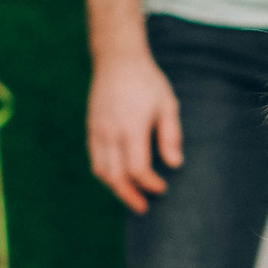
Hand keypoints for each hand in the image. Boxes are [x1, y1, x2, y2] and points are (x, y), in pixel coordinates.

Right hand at [88, 50, 181, 211]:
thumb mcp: (167, 104)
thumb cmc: (147, 82)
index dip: (150, 184)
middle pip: (116, 176)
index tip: (163, 187)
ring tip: (132, 198)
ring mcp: (98, 131)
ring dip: (116, 189)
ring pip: (102, 171)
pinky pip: (95, 160)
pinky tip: (119, 180)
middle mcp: (110, 132)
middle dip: (130, 195)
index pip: (137, 169)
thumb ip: (171, 135)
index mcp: (131, 127)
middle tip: (144, 208)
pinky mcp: (91, 129)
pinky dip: (106, 175)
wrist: (117, 59)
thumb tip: (175, 164)